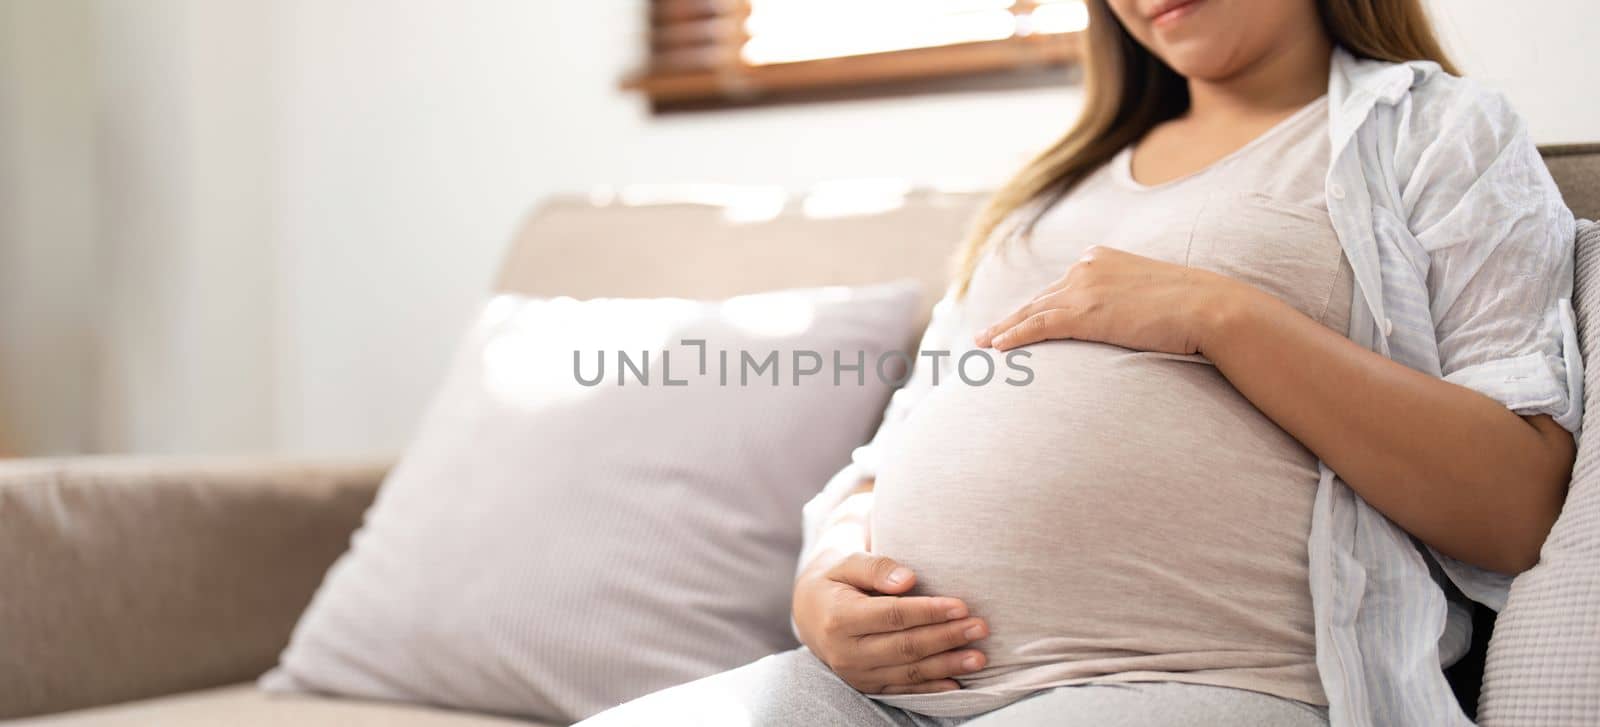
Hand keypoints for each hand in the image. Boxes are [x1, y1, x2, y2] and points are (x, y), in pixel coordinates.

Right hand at [792, 552, 988, 694]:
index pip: (892, 616)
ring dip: (946, 665)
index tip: (961, 605)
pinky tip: (957, 681)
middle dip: (946, 638)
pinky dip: (931, 687)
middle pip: (905, 646)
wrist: (811, 612)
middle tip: (980, 627)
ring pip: (908, 671)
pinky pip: (903, 689)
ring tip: (979, 657)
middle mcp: (845, 651)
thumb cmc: (836, 580)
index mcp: (839, 617)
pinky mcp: (866, 685)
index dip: (928, 612)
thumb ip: (876, 566)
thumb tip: (908, 579)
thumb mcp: (847, 563)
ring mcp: (855, 673)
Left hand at [975, 245, 1253, 353]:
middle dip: (1013, 317)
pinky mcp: (1084, 312)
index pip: (1061, 287)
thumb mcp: (1155, 296)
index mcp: (1102, 259)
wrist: (1209, 307)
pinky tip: (996, 347)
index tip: (1018, 319)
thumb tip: (1127, 320)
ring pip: (1032, 312)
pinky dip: (1013, 336)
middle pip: (1040, 298)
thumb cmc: (1195, 307)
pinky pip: (1037, 326)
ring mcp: (1084, 288)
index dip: (1037, 306)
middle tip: (987, 333)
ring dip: (1004, 329)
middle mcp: (1086, 267)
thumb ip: (1130, 302)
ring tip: (983, 343)